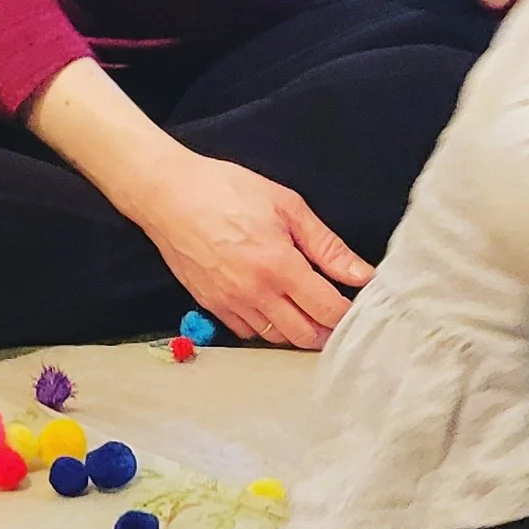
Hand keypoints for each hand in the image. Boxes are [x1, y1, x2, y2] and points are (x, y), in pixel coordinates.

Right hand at [133, 151, 371, 347]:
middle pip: (303, 335)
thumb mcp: (287, 206)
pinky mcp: (210, 305)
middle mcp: (255, 292)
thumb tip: (360, 274)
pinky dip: (265, 327)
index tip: (354, 305)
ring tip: (306, 312)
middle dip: (326, 331)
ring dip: (295, 331)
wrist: (169, 195)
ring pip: (275, 337)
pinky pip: (246, 331)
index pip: (327, 309)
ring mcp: (229, 303)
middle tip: (335, 316)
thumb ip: (326, 246)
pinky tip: (272, 308)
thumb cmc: (225, 191)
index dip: (347, 313)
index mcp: (279, 265)